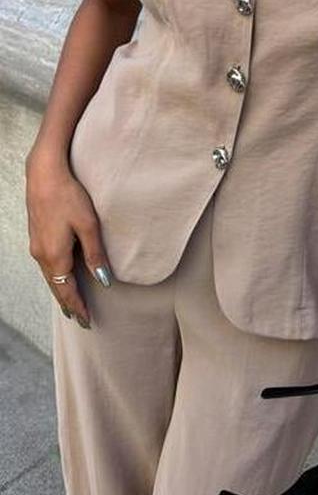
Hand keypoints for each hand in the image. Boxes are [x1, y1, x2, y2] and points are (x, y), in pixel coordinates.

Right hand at [25, 147, 113, 327]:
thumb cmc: (68, 196)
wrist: (44, 174)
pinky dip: (55, 277)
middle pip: (56, 287)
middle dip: (68, 304)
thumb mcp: (89, 226)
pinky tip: (61, 276)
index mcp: (55, 256)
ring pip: (49, 277)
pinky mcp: (36, 236)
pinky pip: (46, 265)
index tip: (87, 320)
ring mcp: (36, 245)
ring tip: (71, 303)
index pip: (66, 291)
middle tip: (80, 319)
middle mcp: (41, 255)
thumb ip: (95, 255)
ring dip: (61, 291)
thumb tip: (104, 281)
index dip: (77, 306)